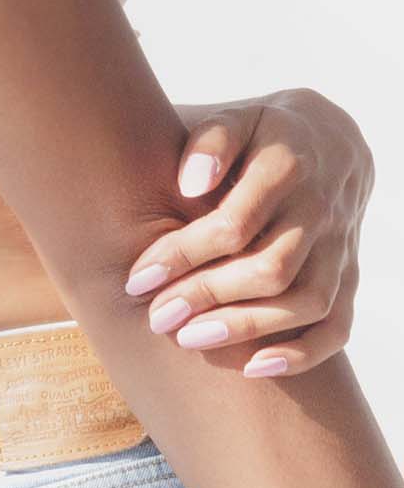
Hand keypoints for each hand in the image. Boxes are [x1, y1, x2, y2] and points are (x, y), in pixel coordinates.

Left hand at [124, 88, 374, 376]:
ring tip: (189, 341)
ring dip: (247, 328)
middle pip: (271, 267)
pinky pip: (338, 326)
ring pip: (307, 301)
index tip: (137, 279)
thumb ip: (209, 142)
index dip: (183, 253)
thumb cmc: (256, 133)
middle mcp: (320, 208)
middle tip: (156, 318)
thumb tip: (189, 185)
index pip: (235, 221)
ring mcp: (339, 246)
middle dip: (208, 297)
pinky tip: (253, 368)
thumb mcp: (230, 119)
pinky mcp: (349, 275)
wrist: (330, 140)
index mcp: (286, 164)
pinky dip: (302, 353)